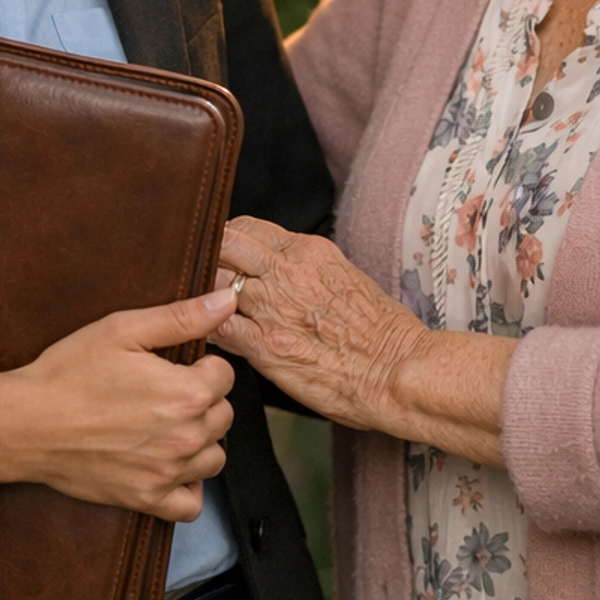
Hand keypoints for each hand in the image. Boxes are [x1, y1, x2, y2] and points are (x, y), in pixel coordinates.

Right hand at [0, 289, 238, 520]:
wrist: (27, 423)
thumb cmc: (70, 373)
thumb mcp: (124, 330)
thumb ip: (183, 317)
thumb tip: (226, 300)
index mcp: (186, 393)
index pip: (226, 376)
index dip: (202, 365)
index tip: (175, 366)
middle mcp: (185, 437)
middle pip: (223, 415)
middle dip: (202, 400)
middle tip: (164, 391)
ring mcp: (167, 473)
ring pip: (214, 457)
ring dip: (200, 441)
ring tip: (166, 425)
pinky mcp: (146, 499)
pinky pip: (192, 504)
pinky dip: (188, 487)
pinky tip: (169, 466)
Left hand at [216, 219, 515, 463]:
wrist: (399, 372)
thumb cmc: (383, 334)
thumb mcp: (347, 280)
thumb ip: (310, 271)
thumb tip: (281, 272)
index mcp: (310, 251)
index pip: (249, 228)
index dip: (228, 240)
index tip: (222, 254)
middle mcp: (287, 271)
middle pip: (224, 244)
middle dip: (208, 257)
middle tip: (201, 276)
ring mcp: (274, 307)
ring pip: (212, 281)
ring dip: (202, 294)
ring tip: (199, 308)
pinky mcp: (265, 347)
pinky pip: (217, 328)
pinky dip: (206, 330)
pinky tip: (207, 338)